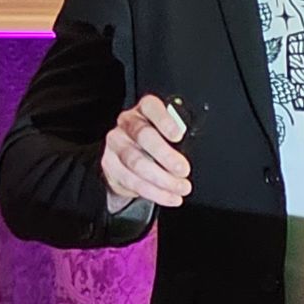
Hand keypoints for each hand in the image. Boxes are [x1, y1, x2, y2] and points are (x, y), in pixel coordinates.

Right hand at [101, 94, 191, 210]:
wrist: (126, 156)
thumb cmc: (155, 140)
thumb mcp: (167, 131)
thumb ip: (177, 136)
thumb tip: (193, 150)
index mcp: (144, 109)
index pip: (152, 108)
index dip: (165, 121)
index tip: (179, 135)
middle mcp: (127, 123)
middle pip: (144, 137)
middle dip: (166, 156)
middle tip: (184, 170)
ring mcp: (116, 144)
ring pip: (136, 162)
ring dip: (162, 179)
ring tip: (181, 188)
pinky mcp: (110, 165)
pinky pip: (132, 181)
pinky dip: (154, 192)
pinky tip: (169, 196)